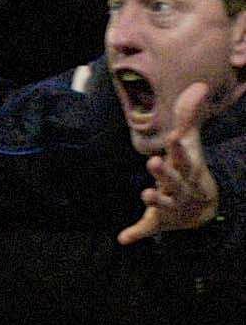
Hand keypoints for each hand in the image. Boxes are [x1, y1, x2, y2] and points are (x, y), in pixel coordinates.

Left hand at [119, 82, 219, 244]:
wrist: (202, 210)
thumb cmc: (190, 171)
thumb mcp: (189, 146)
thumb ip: (189, 118)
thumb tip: (197, 86)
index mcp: (187, 171)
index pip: (184, 158)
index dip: (179, 150)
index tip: (172, 138)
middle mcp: (180, 189)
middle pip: (174, 180)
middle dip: (165, 172)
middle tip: (152, 161)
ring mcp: (170, 206)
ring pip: (163, 203)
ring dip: (155, 199)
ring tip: (146, 193)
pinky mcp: (158, 222)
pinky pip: (147, 229)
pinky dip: (136, 234)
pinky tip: (123, 238)